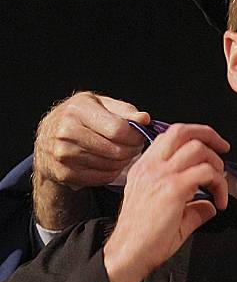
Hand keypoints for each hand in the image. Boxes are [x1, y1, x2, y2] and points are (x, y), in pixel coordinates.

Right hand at [34, 91, 149, 188]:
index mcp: (78, 110)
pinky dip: (113, 172)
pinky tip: (111, 162)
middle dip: (133, 149)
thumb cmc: (80, 116)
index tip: (140, 135)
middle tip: (135, 146)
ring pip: (112, 165)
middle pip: (117, 150)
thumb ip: (125, 110)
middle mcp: (67, 132)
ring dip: (124, 161)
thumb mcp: (100, 104)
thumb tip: (144, 119)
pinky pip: (102, 177)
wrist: (47, 138)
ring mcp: (63, 155)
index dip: (136, 135)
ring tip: (123, 152)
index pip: (118, 129)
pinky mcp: (64, 173)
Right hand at [103, 123, 229, 281]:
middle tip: (223, 148)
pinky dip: (220, 184)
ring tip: (219, 184)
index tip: (212, 146)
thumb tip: (210, 205)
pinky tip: (219, 201)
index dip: (195, 135)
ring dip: (216, 163)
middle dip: (209, 135)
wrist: (126, 256)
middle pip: (183, 131)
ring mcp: (162, 174)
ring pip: (197, 148)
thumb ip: (191, 206)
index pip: (171, 136)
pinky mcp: (173, 188)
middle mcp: (151, 166)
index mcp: (145, 168)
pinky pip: (206, 172)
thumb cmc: (141, 240)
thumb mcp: (166, 213)